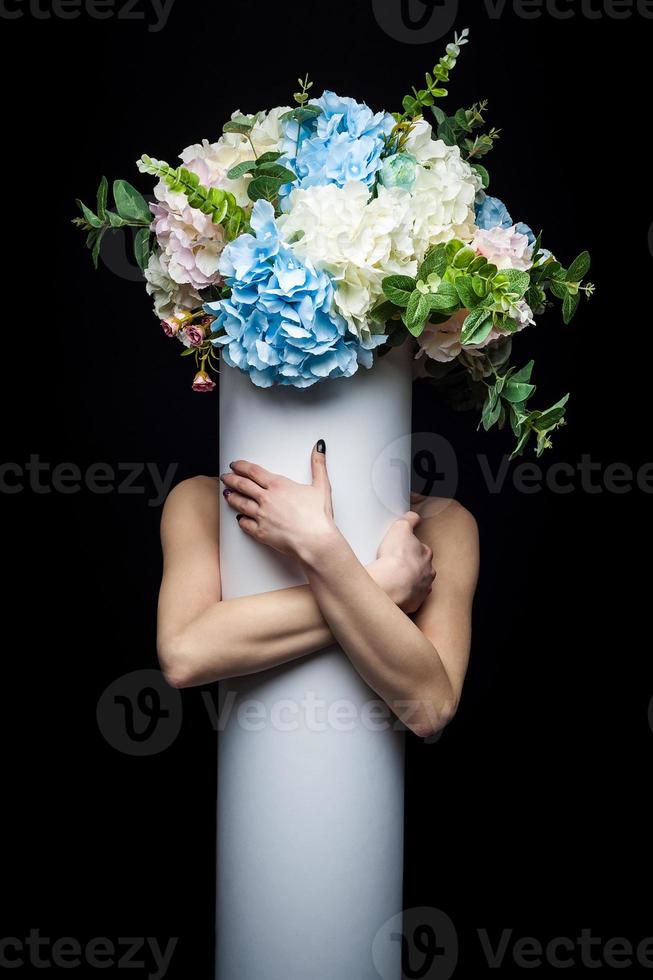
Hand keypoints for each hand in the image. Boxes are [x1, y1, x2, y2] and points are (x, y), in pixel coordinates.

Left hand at [220, 441, 337, 561]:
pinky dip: (240, 520)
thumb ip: (318, 465)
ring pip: (240, 503)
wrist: (315, 541)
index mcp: (278, 485)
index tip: (235, 465)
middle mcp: (266, 499)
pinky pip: (244, 524)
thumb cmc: (317, 517)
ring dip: (231, 497)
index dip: (241, 466)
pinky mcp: (260, 532)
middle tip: (226, 477)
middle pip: (242, 485)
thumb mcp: (321, 486)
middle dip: (231, 479)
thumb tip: (319, 448)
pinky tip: (239, 518)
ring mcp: (261, 516)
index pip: (253, 471)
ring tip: (227, 494)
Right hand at [373, 511, 435, 613]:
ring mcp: (421, 590)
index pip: (421, 550)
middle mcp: (428, 573)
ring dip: (407, 583)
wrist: (391, 585)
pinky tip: (391, 593)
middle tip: (394, 566)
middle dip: (411, 567)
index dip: (411, 549)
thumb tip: (415, 516)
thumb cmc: (396, 557)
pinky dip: (402, 597)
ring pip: (416, 585)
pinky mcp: (412, 604)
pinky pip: (408, 600)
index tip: (401, 551)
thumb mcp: (400, 528)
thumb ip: (409, 520)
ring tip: (391, 581)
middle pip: (421, 568)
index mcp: (426, 555)